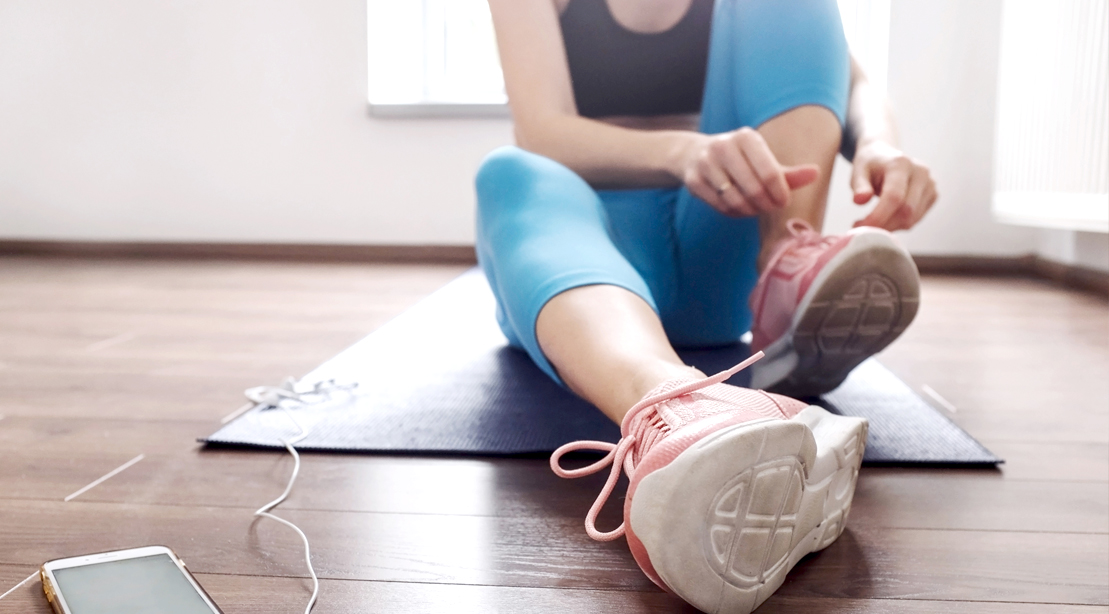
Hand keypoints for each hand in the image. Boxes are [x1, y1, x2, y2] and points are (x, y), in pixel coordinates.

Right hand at [683, 128, 819, 216]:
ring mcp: (706, 162)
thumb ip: (789, 172)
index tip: (783, 202)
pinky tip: (737, 208)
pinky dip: (732, 212)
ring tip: (754, 208)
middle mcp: (724, 146)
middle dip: (765, 205)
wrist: (694, 154)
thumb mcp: (763, 160)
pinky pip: (719, 205)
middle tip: (769, 208)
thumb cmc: (739, 159)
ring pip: (735, 199)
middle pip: (754, 189)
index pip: (771, 173)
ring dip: (748, 210)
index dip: (780, 193)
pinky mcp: (693, 179)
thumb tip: (816, 173)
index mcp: (746, 137)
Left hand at [851, 140, 936, 230]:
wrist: (885, 155)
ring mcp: (930, 184)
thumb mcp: (858, 171)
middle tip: (864, 228)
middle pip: (906, 211)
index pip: (894, 196)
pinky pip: (917, 219)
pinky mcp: (933, 195)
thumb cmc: (871, 165)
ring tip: (873, 221)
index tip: (861, 227)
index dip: (879, 216)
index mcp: (901, 164)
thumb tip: (860, 200)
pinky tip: (887, 217)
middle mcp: (920, 172)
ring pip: (912, 218)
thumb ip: (859, 186)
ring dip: (891, 227)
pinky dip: (900, 224)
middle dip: (884, 225)